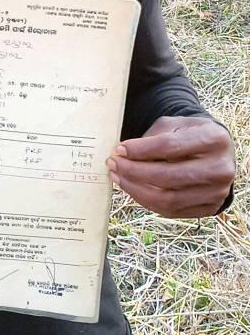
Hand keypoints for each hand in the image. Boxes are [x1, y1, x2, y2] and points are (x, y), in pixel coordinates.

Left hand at [106, 116, 234, 217]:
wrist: (218, 153)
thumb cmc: (191, 135)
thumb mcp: (175, 124)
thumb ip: (153, 137)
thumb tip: (124, 154)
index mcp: (214, 139)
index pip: (170, 146)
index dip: (140, 150)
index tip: (118, 149)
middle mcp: (221, 168)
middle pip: (168, 176)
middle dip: (134, 172)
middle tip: (113, 164)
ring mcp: (217, 192)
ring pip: (168, 199)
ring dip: (136, 190)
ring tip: (118, 178)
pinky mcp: (209, 209)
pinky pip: (171, 211)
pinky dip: (147, 201)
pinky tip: (132, 189)